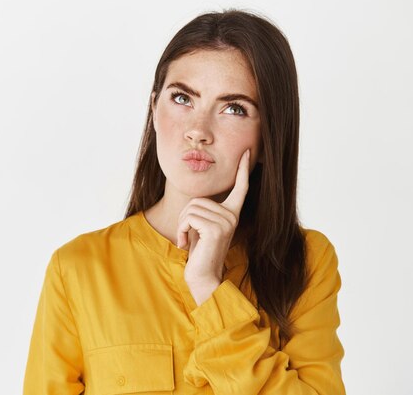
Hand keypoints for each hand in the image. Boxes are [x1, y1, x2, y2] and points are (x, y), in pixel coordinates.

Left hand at [178, 149, 250, 292]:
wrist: (202, 276)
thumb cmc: (200, 252)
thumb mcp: (203, 227)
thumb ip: (204, 212)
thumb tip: (199, 201)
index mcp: (232, 213)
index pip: (240, 188)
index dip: (242, 170)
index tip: (246, 152)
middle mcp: (232, 216)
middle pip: (198, 199)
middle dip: (185, 216)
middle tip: (189, 234)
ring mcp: (226, 222)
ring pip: (191, 208)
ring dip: (183, 224)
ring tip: (189, 239)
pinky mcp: (216, 229)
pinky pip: (189, 218)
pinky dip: (182, 230)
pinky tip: (186, 244)